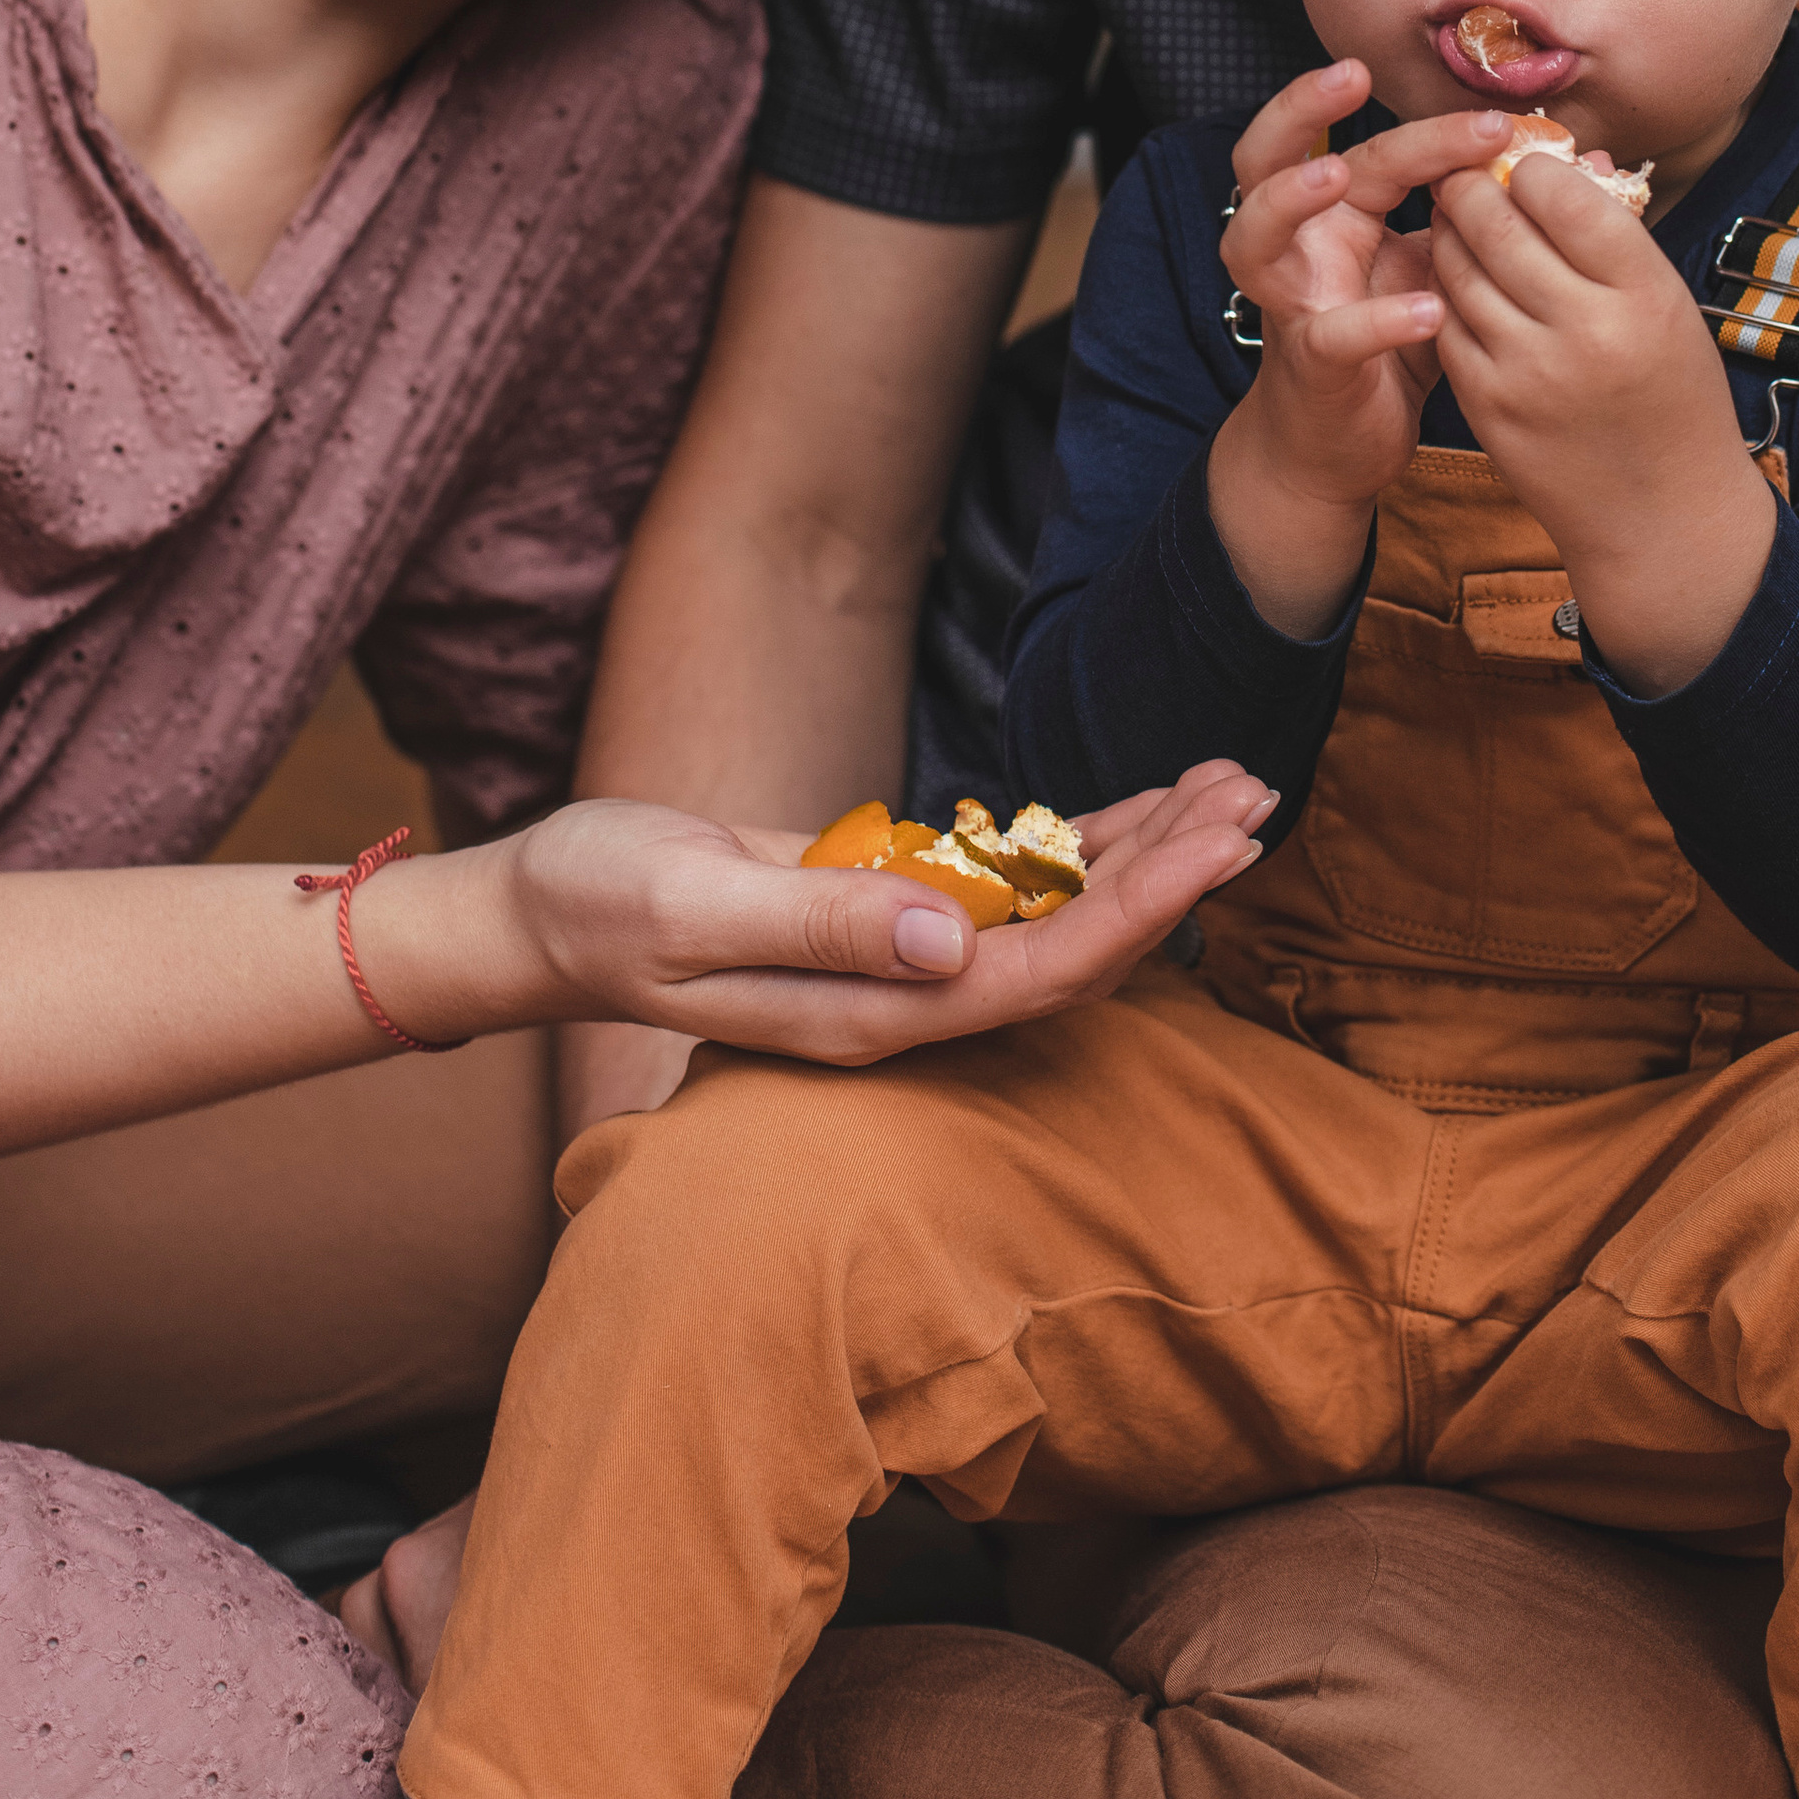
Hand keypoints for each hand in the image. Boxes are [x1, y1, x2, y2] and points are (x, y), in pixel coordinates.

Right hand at [360, 767, 1272, 1067]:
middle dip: (1173, 876)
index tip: (1216, 843)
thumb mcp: (696, 903)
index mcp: (873, 1013)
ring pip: (1054, 917)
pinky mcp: (891, 913)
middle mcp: (906, 1000)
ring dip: (1144, 853)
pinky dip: (1078, 842)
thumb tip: (950, 939)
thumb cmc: (603, 904)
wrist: (542, 916)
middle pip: (1074, 950)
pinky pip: (1006, 887)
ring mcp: (901, 961)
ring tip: (1229, 785)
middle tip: (1255, 796)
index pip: (1040, 973)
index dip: (1140, 910)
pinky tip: (1140, 803)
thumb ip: (822, 924)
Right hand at [1207, 58, 1512, 636]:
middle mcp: (1301, 247)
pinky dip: (1375, 319)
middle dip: (1300, 110)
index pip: (1370, 150)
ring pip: (1253, 234)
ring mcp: (1291, 301)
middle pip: (1270, 160)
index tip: (1494, 115)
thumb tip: (1564, 172)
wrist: (1338, 448)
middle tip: (1351, 74)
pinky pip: (1329, 334)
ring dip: (1290, 197)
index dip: (1425, 129)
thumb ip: (1470, 226)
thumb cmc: (1390, 348)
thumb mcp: (1433, 273)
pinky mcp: (1308, 363)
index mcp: (1338, 219)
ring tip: (1339, 174)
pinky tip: (1425, 310)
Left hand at [1429, 145, 1774, 695]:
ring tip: (1455, 217)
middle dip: (1471, 188)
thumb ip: (1615, 237)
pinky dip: (1446, 293)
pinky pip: (1447, 324)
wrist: (1663, 516)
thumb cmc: (1674, 395)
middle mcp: (1583, 332)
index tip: (1527, 167)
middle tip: (1464, 173)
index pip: (1564, 197)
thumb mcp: (1669, 307)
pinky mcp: (1486, 407)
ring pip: (1458, 270)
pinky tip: (1459, 281)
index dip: (1534, 170)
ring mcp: (1527, 373)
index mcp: (1642, 296)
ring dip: (1448, 233)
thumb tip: (1570, 158)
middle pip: (1497, 226)